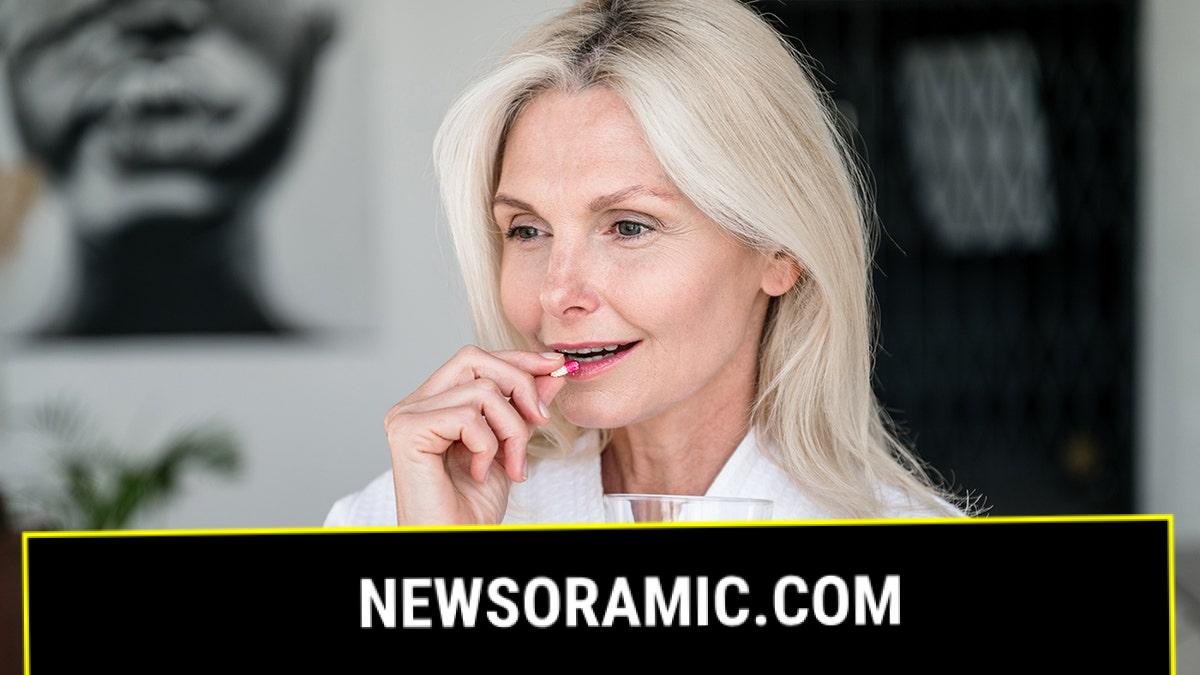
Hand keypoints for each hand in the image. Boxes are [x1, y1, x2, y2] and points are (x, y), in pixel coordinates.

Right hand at [383, 345, 567, 524]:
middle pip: (475, 360)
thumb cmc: (473, 506)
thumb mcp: (509, 446)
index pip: (475, 360)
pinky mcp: (408, 432)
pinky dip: (488, 446)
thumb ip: (523, 407)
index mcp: (433, 403)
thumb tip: (551, 372)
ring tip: (510, 464)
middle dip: (520, 387)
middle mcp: (414, 404)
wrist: (456, 541)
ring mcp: (407, 416)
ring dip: (511, 430)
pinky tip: (479, 472)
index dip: (516, 359)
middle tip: (540, 422)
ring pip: (481, 391)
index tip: (554, 366)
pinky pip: (469, 416)